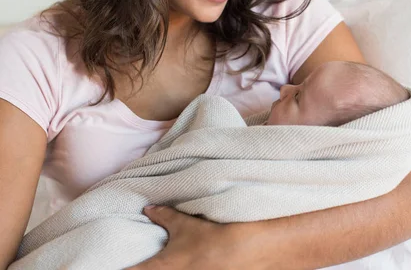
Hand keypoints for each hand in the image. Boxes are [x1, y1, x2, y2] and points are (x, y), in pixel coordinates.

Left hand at [125, 206, 262, 269]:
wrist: (242, 251)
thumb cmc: (211, 237)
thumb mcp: (184, 224)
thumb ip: (163, 216)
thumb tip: (149, 208)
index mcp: (158, 268)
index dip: (115, 268)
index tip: (105, 264)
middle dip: (139, 267)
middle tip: (135, 261)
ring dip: (158, 267)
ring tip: (171, 259)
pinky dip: (179, 267)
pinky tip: (185, 263)